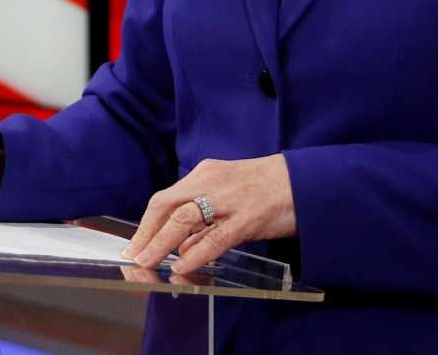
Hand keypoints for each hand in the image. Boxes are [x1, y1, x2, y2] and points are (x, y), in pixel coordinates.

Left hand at [123, 155, 296, 274]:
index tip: (135, 243)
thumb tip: (181, 246)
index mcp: (205, 173)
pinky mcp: (247, 218)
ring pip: (184, 219)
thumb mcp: (228, 194)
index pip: (166, 198)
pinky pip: (214, 237)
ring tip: (148, 262)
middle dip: (147, 233)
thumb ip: (204, 218)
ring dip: (161, 242)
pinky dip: (195, 252)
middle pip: (167, 206)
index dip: (147, 223)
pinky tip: (182, 264)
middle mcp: (212, 181)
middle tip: (134, 256)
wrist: (304, 180)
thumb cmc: (266, 188)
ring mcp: (229, 199)